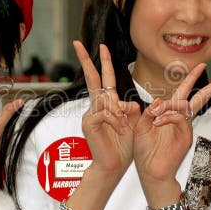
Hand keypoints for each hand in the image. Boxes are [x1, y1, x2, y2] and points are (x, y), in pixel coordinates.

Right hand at [73, 41, 140, 182]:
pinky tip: (119, 129)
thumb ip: (131, 110)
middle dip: (86, 60)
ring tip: (123, 128)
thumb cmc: (123, 146)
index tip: (102, 47)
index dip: (104, 62)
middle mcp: (96, 106)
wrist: (113, 166)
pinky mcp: (88, 122)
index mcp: (107, 104)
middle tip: (77, 44)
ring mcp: (90, 114)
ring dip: (119, 113)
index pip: (104, 78)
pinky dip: (116, 120)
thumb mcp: (133, 123)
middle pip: (92, 78)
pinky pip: (105, 113)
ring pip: (106, 100)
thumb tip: (128, 103)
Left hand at [133, 65, 210, 203]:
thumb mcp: (141, 125)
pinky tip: (158, 122)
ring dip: (169, 105)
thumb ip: (148, 111)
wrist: (150, 171)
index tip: (201, 64)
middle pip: (202, 97)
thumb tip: (158, 100)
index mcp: (171, 113)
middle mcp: (182, 119)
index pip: (184, 91)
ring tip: (154, 116)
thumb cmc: (144, 150)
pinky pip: (180, 118)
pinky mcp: (186, 136)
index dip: (192, 77)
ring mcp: (186, 127)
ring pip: (185, 105)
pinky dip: (168, 116)